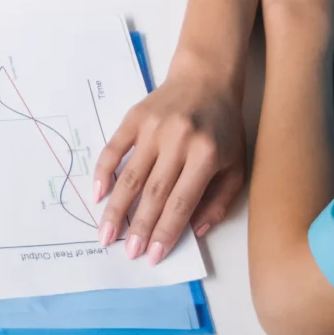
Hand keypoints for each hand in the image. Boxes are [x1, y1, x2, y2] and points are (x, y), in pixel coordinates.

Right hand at [92, 62, 247, 262]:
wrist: (205, 79)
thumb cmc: (224, 128)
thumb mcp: (236, 166)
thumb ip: (219, 201)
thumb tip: (195, 231)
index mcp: (207, 155)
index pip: (182, 202)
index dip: (166, 231)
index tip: (152, 255)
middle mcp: (178, 141)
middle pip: (154, 193)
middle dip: (139, 227)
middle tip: (127, 253)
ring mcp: (153, 128)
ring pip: (131, 175)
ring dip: (117, 208)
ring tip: (106, 234)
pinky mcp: (135, 117)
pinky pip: (114, 148)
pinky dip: (104, 172)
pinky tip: (98, 194)